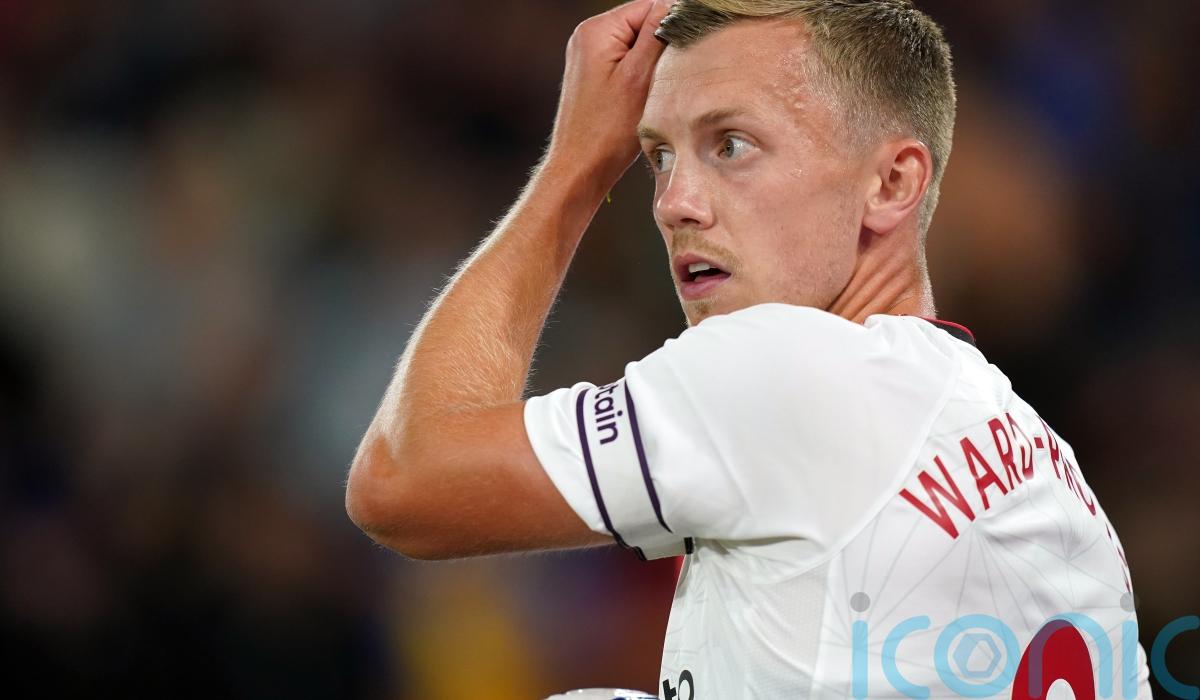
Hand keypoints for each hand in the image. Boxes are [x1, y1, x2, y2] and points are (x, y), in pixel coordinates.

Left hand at [546, 0, 670, 190]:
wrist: (580, 168)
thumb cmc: (608, 130)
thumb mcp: (640, 77)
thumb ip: (656, 34)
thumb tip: (673, 5)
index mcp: (597, 30)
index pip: (649, 6)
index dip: (673, 26)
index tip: (683, 55)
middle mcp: (587, 37)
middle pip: (643, 24)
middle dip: (661, 47)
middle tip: (666, 79)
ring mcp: (588, 56)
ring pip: (637, 45)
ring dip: (652, 64)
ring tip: (651, 92)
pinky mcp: (594, 75)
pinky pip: (627, 63)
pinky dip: (641, 76)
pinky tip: (642, 98)